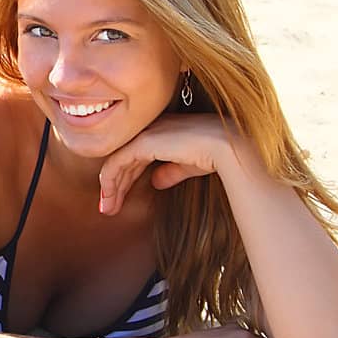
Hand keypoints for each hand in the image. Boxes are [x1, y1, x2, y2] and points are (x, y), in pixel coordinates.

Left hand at [98, 114, 240, 215]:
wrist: (229, 149)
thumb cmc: (216, 155)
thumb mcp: (189, 165)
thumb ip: (171, 171)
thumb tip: (156, 182)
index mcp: (161, 131)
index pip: (135, 155)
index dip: (125, 176)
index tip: (119, 198)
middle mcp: (150, 128)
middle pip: (124, 159)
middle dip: (115, 185)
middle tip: (108, 207)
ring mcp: (145, 133)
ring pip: (117, 162)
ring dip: (111, 187)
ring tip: (108, 209)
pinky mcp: (143, 142)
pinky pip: (117, 162)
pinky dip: (110, 181)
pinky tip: (110, 197)